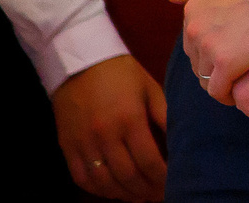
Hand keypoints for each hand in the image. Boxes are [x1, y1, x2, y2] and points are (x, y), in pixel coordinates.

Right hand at [52, 54, 166, 199]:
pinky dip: (98, 189)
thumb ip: (164, 115)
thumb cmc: (121, 73)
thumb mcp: (150, 88)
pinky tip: (113, 191)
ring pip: (105, 182)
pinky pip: (82, 178)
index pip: (149, 160)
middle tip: (159, 195)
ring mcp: (83, 143)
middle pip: (128, 176)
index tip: (173, 183)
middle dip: (146, 190)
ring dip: (124, 194)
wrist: (80, 60)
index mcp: (129, 119)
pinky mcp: (67, 146)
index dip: (162, 178)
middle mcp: (105, 135)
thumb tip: (181, 140)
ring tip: (139, 196)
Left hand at [165, 0, 248, 103]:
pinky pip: (219, 90)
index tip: (231, 50)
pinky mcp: (226, 64)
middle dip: (214, 66)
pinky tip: (242, 94)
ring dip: (221, 81)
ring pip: (206, 77)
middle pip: (198, 60)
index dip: (212, 47)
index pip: (194, 40)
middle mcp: (194, 29)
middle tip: (238, 68)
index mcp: (192, 9)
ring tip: (241, 82)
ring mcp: (208, 47)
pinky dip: (228, 95)